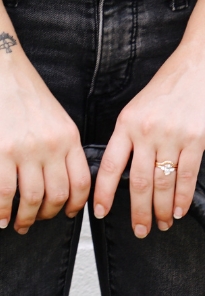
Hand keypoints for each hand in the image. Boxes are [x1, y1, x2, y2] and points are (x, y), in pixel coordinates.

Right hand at [0, 40, 90, 232]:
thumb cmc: (21, 89)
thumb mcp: (53, 115)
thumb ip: (59, 142)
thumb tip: (54, 170)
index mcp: (69, 137)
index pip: (81, 181)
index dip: (75, 205)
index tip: (65, 214)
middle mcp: (53, 146)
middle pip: (58, 195)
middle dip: (47, 215)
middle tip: (36, 222)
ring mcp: (28, 150)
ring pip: (33, 198)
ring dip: (26, 218)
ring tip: (18, 225)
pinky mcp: (2, 151)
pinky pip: (5, 191)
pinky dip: (3, 210)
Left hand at [93, 44, 204, 235]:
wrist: (198, 65)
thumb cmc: (165, 89)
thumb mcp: (134, 110)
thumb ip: (126, 139)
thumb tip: (116, 172)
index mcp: (126, 125)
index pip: (109, 167)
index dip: (103, 193)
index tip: (99, 212)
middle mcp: (147, 132)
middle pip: (137, 182)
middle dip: (137, 211)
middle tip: (138, 230)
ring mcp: (172, 136)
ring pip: (162, 183)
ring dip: (160, 209)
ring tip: (159, 224)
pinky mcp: (196, 138)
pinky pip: (186, 174)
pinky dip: (181, 196)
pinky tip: (177, 210)